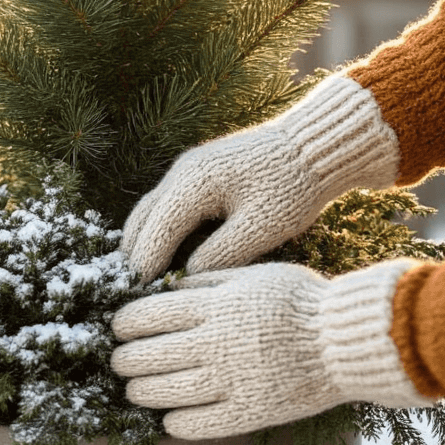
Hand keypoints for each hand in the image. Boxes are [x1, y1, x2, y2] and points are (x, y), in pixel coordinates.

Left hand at [111, 260, 428, 438]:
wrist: (347, 340)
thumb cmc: (302, 301)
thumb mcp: (255, 274)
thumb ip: (210, 280)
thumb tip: (168, 288)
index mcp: (215, 306)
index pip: (146, 316)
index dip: (124, 324)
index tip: (120, 328)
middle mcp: (215, 344)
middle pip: (146, 356)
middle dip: (124, 359)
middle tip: (120, 361)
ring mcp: (230, 381)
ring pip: (162, 392)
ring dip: (140, 391)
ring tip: (134, 389)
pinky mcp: (247, 413)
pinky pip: (195, 424)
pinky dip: (175, 422)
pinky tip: (170, 417)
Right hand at [121, 75, 398, 280]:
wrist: (314, 146)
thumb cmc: (293, 188)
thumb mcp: (261, 229)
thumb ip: (220, 255)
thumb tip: (185, 279)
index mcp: (193, 185)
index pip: (155, 234)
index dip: (144, 268)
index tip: (134, 298)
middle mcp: (181, 173)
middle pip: (142, 221)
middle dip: (134, 256)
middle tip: (130, 293)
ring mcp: (188, 168)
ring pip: (149, 210)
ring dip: (142, 241)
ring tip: (141, 278)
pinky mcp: (199, 170)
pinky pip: (165, 203)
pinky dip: (156, 228)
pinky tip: (163, 252)